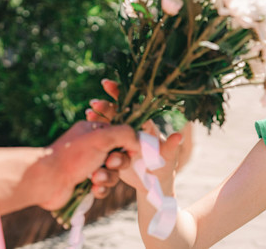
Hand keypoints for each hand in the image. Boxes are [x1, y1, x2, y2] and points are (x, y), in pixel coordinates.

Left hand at [39, 121, 139, 210]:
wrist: (47, 180)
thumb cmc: (73, 155)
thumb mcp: (102, 136)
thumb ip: (126, 134)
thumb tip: (138, 144)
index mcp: (94, 131)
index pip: (121, 135)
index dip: (128, 144)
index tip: (129, 149)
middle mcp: (92, 147)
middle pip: (120, 155)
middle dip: (117, 162)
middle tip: (109, 163)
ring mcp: (89, 166)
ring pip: (114, 173)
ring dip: (108, 176)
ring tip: (95, 177)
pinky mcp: (86, 184)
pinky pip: (104, 187)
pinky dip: (101, 188)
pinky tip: (93, 188)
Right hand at [87, 79, 183, 193]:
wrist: (153, 182)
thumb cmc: (164, 166)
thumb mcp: (168, 157)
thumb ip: (171, 146)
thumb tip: (179, 136)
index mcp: (145, 126)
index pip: (132, 106)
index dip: (119, 93)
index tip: (106, 84)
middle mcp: (131, 129)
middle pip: (117, 113)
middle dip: (105, 107)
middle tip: (93, 104)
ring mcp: (121, 139)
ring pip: (107, 125)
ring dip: (97, 118)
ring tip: (89, 114)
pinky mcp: (112, 150)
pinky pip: (101, 140)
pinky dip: (93, 133)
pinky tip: (86, 127)